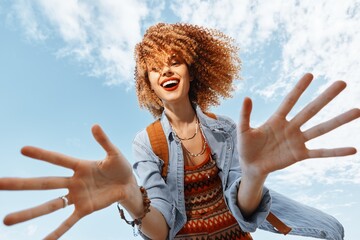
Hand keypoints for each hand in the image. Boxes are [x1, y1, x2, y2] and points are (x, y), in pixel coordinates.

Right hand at [0, 125, 135, 239]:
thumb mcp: (114, 153)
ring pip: (50, 205)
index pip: (58, 159)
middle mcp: (73, 182)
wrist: (128, 185)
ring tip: (7, 220)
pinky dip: (56, 232)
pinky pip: (68, 222)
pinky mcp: (85, 209)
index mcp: (80, 166)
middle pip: (45, 183)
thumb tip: (94, 125)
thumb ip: (104, 141)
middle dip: (22, 184)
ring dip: (30, 212)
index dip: (42, 155)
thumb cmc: (119, 167)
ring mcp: (77, 197)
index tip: (23, 149)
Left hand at [238, 73, 359, 177]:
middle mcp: (291, 127)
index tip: (311, 74)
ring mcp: (297, 141)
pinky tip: (352, 149)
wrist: (250, 166)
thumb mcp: (243, 130)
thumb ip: (245, 116)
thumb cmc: (246, 147)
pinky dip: (335, 152)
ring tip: (357, 111)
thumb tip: (247, 97)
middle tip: (342, 83)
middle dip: (326, 97)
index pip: (290, 101)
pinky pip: (320, 152)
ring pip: (320, 129)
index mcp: (276, 120)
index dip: (299, 89)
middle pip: (311, 110)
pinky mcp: (300, 155)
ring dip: (338, 120)